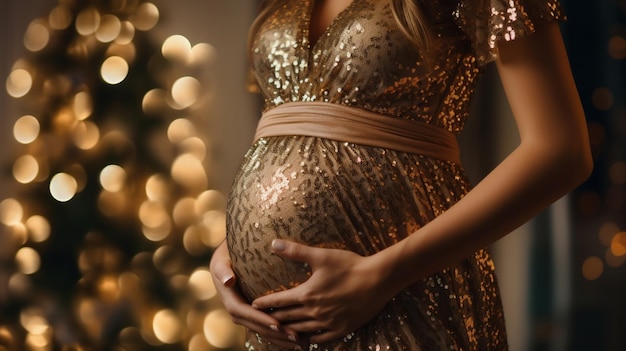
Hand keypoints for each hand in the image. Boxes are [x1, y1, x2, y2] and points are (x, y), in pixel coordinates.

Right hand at [209, 240, 300, 348]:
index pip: (245, 313)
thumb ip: (223, 271)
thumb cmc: (226, 256)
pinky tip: (297, 337)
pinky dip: (280, 334)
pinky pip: (267, 327)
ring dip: (281, 337)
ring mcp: (246, 314)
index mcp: (230, 299)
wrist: (226, 258)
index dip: (261, 319)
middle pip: (256, 326)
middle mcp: (237, 310)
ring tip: (301, 341)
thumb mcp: (222, 261)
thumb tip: (228, 281)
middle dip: (275, 333)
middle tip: (295, 337)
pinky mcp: (254, 314)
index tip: (277, 324)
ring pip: (263, 330)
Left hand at [251, 239, 396, 344]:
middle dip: (273, 318)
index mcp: (307, 294)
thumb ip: (296, 251)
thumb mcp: (321, 256)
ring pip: (301, 330)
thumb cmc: (350, 265)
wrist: (378, 280)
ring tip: (279, 329)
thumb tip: (274, 243)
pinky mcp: (342, 329)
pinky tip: (306, 338)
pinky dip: (310, 338)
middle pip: (287, 318)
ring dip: (288, 330)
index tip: (254, 305)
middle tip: (261, 319)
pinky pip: (321, 339)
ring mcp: (328, 323)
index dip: (265, 303)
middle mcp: (314, 312)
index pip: (279, 301)